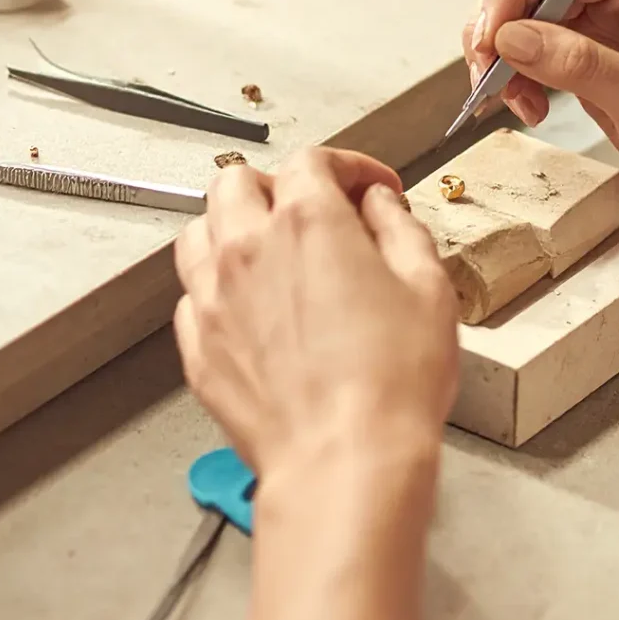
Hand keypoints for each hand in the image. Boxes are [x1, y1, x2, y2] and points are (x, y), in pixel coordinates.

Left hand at [173, 148, 458, 485]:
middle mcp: (247, 248)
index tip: (370, 189)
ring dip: (232, 229)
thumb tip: (379, 206)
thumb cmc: (391, 382)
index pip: (313, 160)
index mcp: (307, 221)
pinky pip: (191, 295)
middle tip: (312, 212)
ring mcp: (212, 297)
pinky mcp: (198, 346)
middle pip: (236, 182)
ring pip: (198, 232)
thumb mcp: (427, 287)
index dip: (349, 166)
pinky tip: (250, 310)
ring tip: (268, 252)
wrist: (344, 459)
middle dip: (277, 185)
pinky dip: (217, 288)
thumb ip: (400, 229)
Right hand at [461, 0, 618, 224]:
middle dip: (497, 29)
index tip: (489, 38)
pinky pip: (530, 56)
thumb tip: (511, 38)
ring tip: (509, 100)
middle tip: (485, 75)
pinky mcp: (584, 62)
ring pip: (522, 22)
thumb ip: (577, 64)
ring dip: (501, 60)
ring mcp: (598, 30)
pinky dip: (514, 81)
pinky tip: (527, 108)